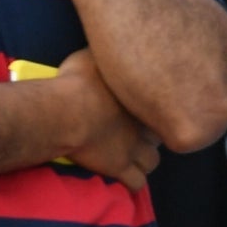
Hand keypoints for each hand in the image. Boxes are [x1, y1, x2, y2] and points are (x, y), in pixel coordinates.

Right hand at [59, 47, 159, 189]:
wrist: (63, 112)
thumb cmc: (76, 82)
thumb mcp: (92, 55)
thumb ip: (107, 55)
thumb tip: (113, 43)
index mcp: (141, 99)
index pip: (163, 106)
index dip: (154, 109)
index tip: (144, 108)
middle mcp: (143, 125)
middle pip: (159, 134)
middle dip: (153, 134)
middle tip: (138, 131)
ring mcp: (133, 149)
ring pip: (153, 161)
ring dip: (145, 159)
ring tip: (134, 156)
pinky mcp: (119, 168)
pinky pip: (136, 183)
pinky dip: (132, 182)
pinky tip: (125, 178)